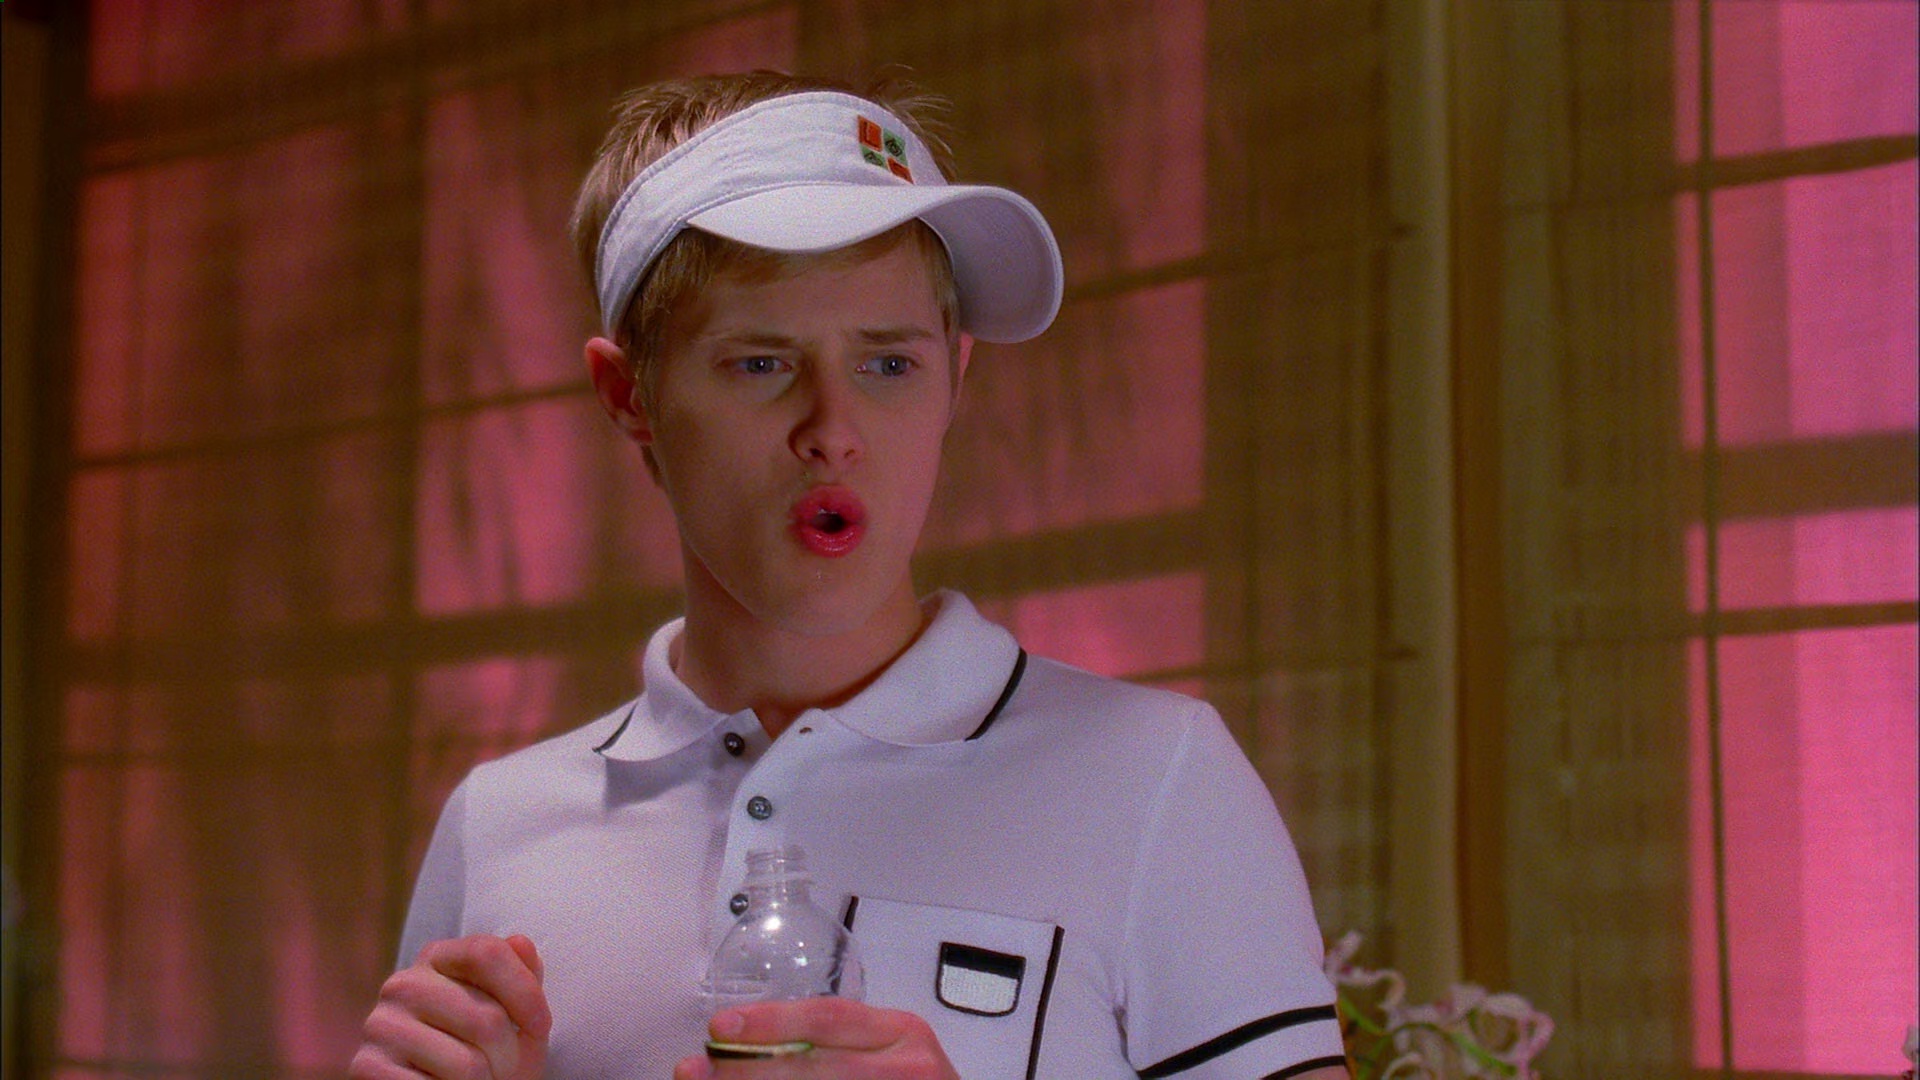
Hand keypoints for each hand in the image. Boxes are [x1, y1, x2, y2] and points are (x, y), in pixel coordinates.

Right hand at [349, 933, 550, 1079]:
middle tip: (501, 1069)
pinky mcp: (366, 1067)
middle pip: (486, 1018)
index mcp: (437, 959)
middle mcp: (403, 985)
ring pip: (467, 1064)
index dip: (525, 991)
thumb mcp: (512, 1017)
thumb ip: (522, 979)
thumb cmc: (484, 1057)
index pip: (487, 952)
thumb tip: (520, 943)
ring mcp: (381, 1026)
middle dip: (508, 1056)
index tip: (540, 1026)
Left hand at [672, 997, 958, 1079]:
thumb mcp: (890, 1053)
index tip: (720, 1028)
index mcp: (904, 1034)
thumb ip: (835, 1045)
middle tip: (694, 1071)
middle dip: (745, 1072)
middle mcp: (908, 1069)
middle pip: (812, 1070)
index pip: (828, 1019)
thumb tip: (743, 1043)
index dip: (770, 1022)